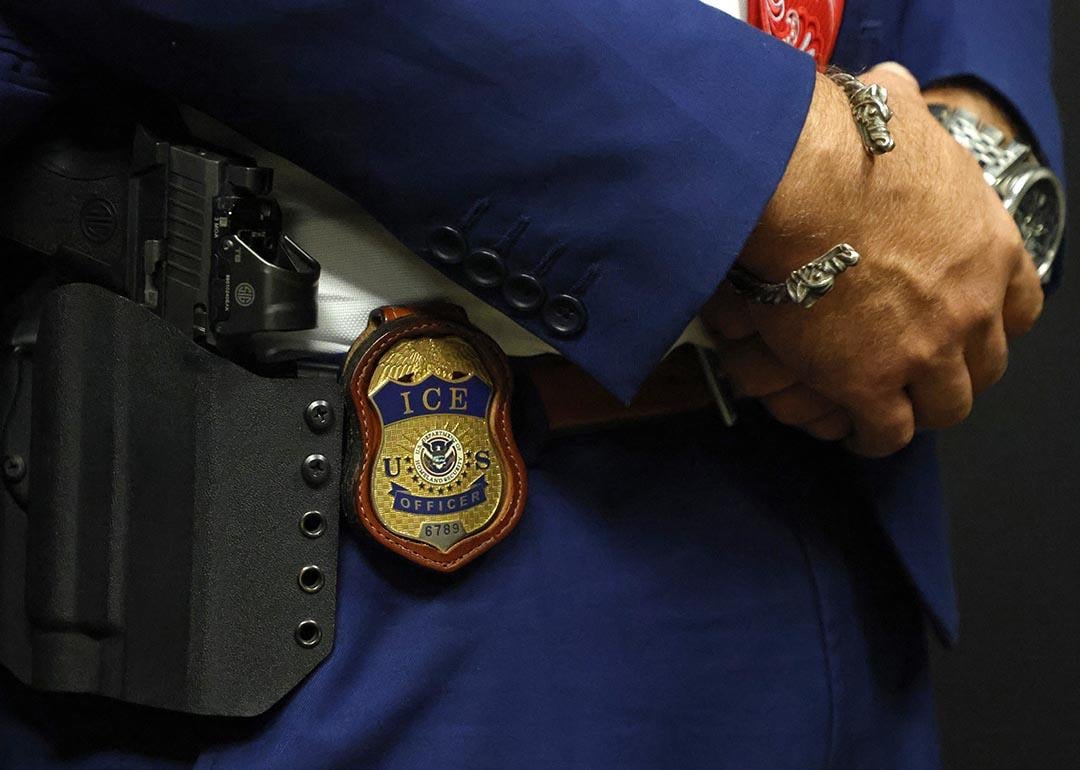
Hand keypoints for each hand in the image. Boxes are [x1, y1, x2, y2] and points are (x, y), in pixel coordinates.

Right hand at [703, 63, 1043, 457]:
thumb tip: (887, 85)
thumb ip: (904, 111)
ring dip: (919, 410)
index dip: (991, 321)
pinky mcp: (872, 386)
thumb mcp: (894, 113)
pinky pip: (886, 433)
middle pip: (984, 365)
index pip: (1020, 306)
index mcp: (987, 247)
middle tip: (921, 371)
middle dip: (955, 371)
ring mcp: (925, 352)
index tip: (968, 327)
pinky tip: (856, 432)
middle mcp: (971, 306)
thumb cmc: (842, 146)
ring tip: (891, 411)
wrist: (799, 186)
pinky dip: (873, 438)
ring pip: (944, 408)